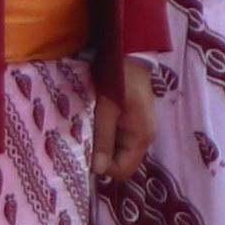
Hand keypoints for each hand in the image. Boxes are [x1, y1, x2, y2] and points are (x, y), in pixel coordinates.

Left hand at [88, 69, 155, 184]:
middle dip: (100, 158)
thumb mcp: (107, 109)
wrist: (131, 53)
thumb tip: (97, 170)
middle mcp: (143, 137)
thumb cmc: (119, 80)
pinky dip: (104, 136)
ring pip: (117, 150)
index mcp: (141, 137)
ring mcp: (138, 129)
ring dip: (101, 147)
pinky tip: (92, 126)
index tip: (84, 156)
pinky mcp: (132, 120)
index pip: (122, 171)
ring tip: (84, 135)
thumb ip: (103, 139)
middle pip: (120, 162)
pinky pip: (117, 138)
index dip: (102, 168)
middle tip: (81, 146)